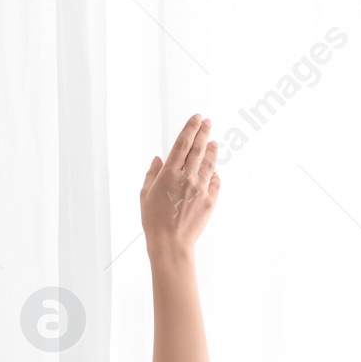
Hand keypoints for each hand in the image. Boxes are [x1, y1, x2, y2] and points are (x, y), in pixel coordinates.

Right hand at [140, 114, 219, 261]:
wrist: (170, 243)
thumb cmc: (154, 221)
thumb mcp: (145, 195)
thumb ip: (152, 174)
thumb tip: (158, 159)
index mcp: (169, 174)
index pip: (182, 144)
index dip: (190, 128)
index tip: (197, 118)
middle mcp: (187, 177)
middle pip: (198, 148)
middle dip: (203, 132)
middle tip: (207, 122)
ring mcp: (201, 188)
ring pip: (210, 162)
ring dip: (211, 150)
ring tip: (213, 142)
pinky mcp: (210, 200)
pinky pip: (215, 181)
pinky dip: (213, 174)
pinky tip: (213, 171)